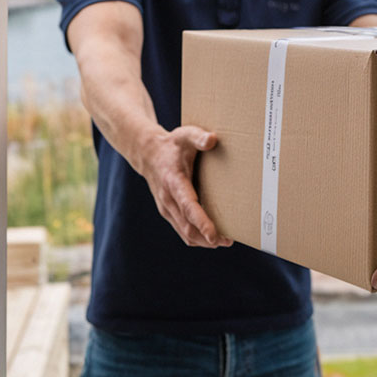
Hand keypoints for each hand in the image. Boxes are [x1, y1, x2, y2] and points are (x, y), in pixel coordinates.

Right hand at [135, 125, 232, 248]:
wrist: (148, 154)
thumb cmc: (172, 145)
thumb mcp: (185, 135)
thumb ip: (199, 137)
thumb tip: (213, 139)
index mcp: (173, 182)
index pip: (188, 207)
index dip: (202, 222)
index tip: (214, 236)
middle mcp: (168, 199)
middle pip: (187, 227)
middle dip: (207, 237)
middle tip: (228, 241)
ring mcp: (167, 208)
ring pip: (184, 233)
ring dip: (203, 241)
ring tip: (225, 241)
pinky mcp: (168, 212)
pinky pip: (182, 230)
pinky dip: (197, 237)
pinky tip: (211, 236)